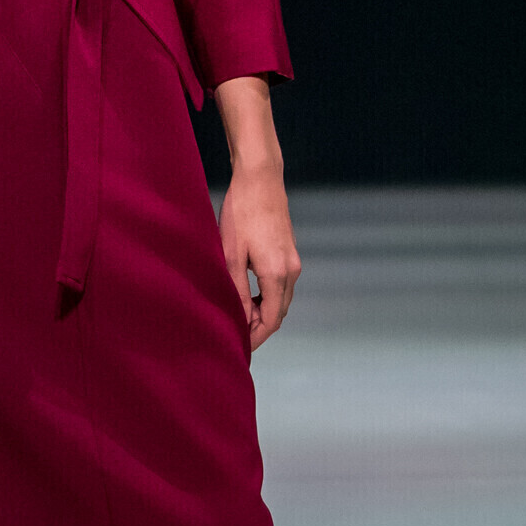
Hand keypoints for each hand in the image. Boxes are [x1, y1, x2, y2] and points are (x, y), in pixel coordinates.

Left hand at [219, 161, 300, 349]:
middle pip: (279, 313)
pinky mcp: (290, 251)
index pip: (271, 320)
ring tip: (237, 313)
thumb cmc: (241, 213)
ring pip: (281, 299)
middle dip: (259, 327)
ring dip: (263, 311)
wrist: (260, 179)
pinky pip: (282, 285)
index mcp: (277, 274)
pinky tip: (247, 293)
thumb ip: (237, 290)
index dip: (256, 337)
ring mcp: (294, 260)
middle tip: (234, 332)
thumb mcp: (231, 256)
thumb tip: (240, 319)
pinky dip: (267, 296)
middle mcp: (292, 270)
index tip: (239, 346)